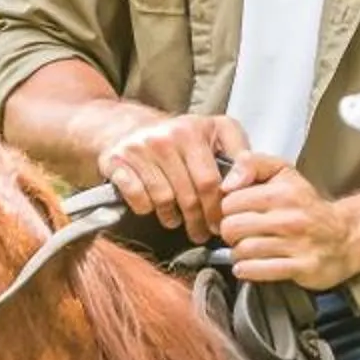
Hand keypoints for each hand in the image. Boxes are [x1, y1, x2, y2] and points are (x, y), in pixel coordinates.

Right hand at [99, 113, 253, 242]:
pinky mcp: (117, 162)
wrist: (127, 126)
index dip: (217, 209)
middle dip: (198, 220)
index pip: (210, 182)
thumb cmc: (180, 136)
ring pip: (163, 199)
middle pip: (188, 195)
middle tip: (202, 233)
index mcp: (193, 130)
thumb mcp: (218, 134)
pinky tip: (152, 207)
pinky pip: (137, 198)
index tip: (220, 224)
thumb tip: (242, 184)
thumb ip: (241, 156)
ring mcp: (139, 149)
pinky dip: (146, 208)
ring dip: (172, 217)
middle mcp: (165, 137)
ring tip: (176, 220)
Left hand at [218, 162, 358, 288]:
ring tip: (245, 249)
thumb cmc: (306, 205)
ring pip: (243, 251)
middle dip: (229, 233)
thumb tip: (227, 183)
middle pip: (233, 228)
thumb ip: (252, 165)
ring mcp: (298, 244)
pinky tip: (248, 265)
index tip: (236, 213)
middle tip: (238, 234)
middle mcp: (291, 217)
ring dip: (237, 253)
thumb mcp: (283, 173)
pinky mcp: (302, 267)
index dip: (227, 209)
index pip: (230, 202)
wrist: (345, 235)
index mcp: (283, 192)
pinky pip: (258, 271)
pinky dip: (246, 270)